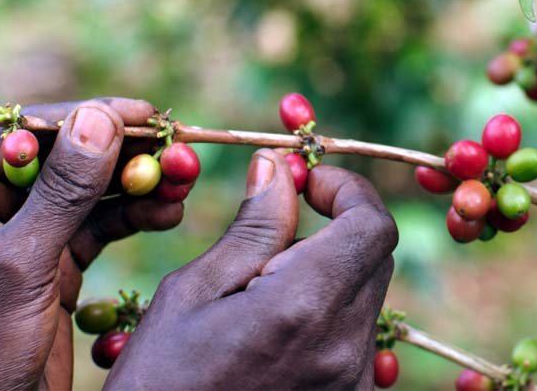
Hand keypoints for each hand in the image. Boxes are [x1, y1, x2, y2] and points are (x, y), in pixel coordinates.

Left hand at [0, 99, 183, 390]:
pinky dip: (139, 217)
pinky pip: (103, 226)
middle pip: (71, 158)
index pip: (30, 134)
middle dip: (128, 154)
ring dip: (142, 184)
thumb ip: (62, 192)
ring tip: (185, 185)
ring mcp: (30, 236)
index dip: (90, 118)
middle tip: (181, 153)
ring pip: (94, 191)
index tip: (148, 115)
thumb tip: (97, 120)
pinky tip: (171, 214)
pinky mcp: (56, 265)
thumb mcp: (23, 263)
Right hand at [105, 158, 397, 389]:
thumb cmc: (160, 381)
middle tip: (279, 230)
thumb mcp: (191, 294)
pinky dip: (331, 313)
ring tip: (265, 290)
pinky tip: (279, 329)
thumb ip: (252, 228)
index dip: (348, 190)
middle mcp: (343, 345)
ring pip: (369, 294)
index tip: (307, 183)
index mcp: (303, 306)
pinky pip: (359, 336)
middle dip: (338, 226)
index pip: (372, 225)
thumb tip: (277, 166)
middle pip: (376, 255)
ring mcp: (353, 379)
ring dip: (332, 272)